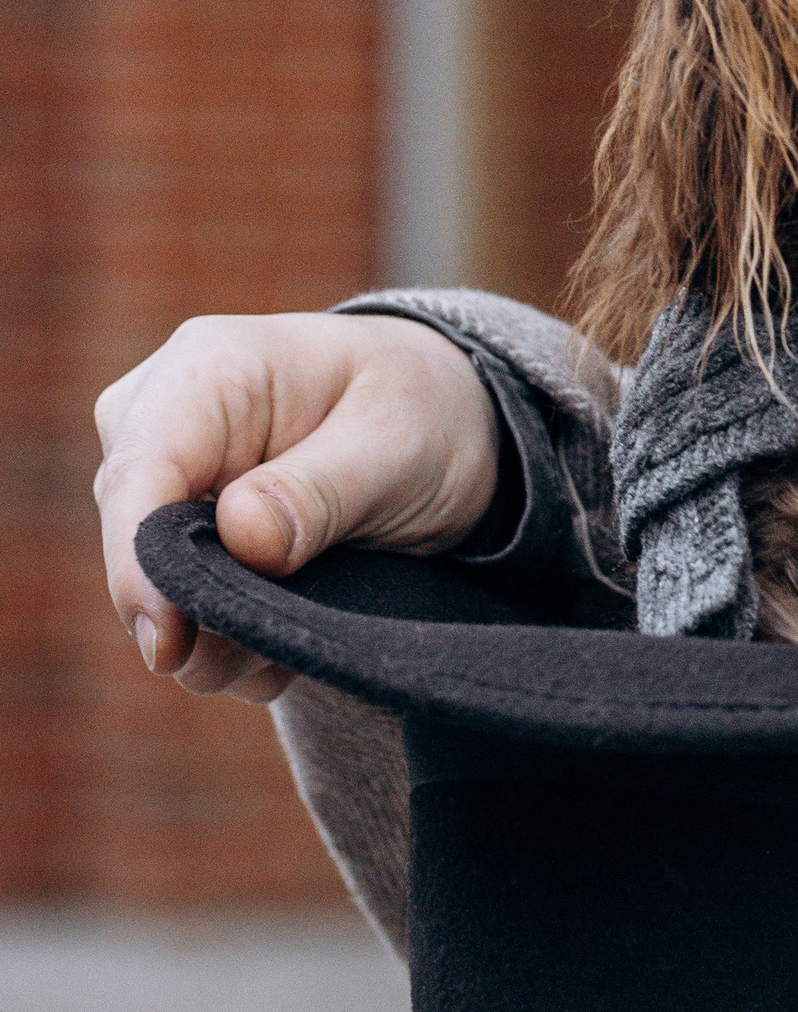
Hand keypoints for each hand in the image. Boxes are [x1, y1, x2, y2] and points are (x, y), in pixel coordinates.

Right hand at [95, 313, 500, 699]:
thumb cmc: (421, 409)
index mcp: (208, 368)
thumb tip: (239, 534)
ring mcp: (163, 481)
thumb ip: (320, 490)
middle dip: (202, 612)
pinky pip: (181, 611)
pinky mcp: (175, 536)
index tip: (170, 643)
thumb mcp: (397, 443)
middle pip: (137, 542)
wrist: (445, 418)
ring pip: (155, 590)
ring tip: (315, 621)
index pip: (141, 471)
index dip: (140, 565)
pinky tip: (299, 629)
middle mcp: (161, 420)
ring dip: (227, 636)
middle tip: (290, 639)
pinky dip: (237, 642)